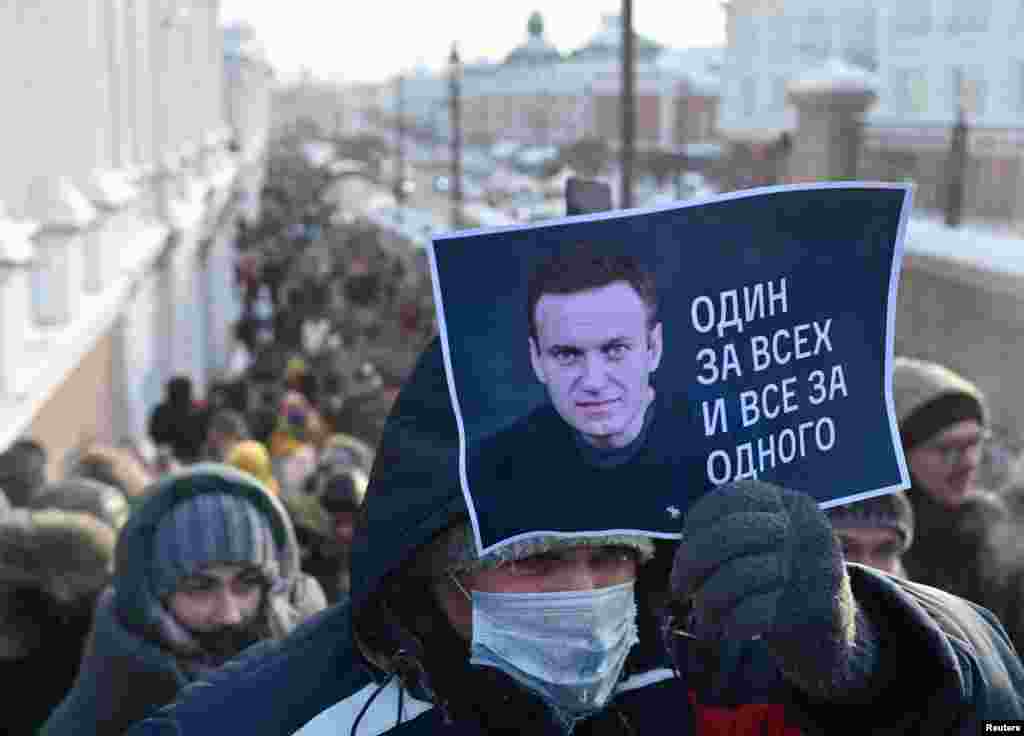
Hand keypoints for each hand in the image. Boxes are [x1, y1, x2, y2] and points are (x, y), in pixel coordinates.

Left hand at [670, 480, 872, 698]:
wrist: (836, 634)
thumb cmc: (781, 583)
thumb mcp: (760, 546)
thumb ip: (724, 537)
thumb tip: (682, 561)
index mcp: (787, 502)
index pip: (726, 500)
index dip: (693, 532)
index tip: (681, 560)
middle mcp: (804, 526)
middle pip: (730, 534)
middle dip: (692, 564)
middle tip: (681, 590)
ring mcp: (816, 564)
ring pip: (738, 575)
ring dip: (709, 602)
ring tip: (704, 619)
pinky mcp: (820, 606)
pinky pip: (755, 612)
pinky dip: (732, 624)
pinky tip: (728, 630)